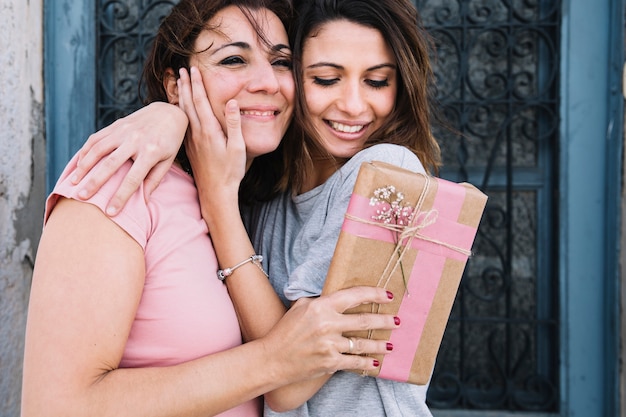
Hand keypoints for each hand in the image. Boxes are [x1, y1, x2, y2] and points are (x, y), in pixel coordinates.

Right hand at [72, 101, 187, 214]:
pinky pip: (96, 138)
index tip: (110, 212)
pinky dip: (85, 151)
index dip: (121, 196)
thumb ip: (154, 180)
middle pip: (110, 164)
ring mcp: (124, 131)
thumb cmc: (170, 142)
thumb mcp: (168, 161)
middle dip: (95, 182)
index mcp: (151, 152)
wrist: (169, 112)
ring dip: (84, 166)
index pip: (133, 179)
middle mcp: (135, 140)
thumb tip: (144, 202)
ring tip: (74, 182)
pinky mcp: (116, 125)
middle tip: (82, 197)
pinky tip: (78, 164)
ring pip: (98, 149)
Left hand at [179, 66, 245, 204]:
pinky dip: (180, 112)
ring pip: (183, 113)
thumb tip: (232, 102)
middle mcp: (197, 134)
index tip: (193, 69)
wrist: (216, 193)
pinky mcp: (190, 149)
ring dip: (181, 96)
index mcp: (209, 131)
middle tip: (180, 70)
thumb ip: (234, 124)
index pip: (201, 101)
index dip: (197, 84)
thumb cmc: (230, 172)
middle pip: (188, 104)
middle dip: (185, 85)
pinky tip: (179, 110)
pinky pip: (183, 125)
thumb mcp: (238, 148)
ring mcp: (191, 141)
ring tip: (178, 84)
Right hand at [263, 286, 399, 381]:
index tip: (387, 295)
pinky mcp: (330, 363)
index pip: (354, 296)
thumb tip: (339, 296)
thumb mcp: (300, 306)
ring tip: (391, 343)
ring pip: (363, 343)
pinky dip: (367, 363)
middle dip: (385, 320)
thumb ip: (320, 300)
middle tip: (397, 320)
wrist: (272, 359)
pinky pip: (354, 362)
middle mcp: (327, 324)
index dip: (374, 295)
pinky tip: (376, 362)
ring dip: (380, 343)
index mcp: (321, 306)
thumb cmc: (285, 331)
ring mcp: (329, 345)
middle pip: (365, 320)